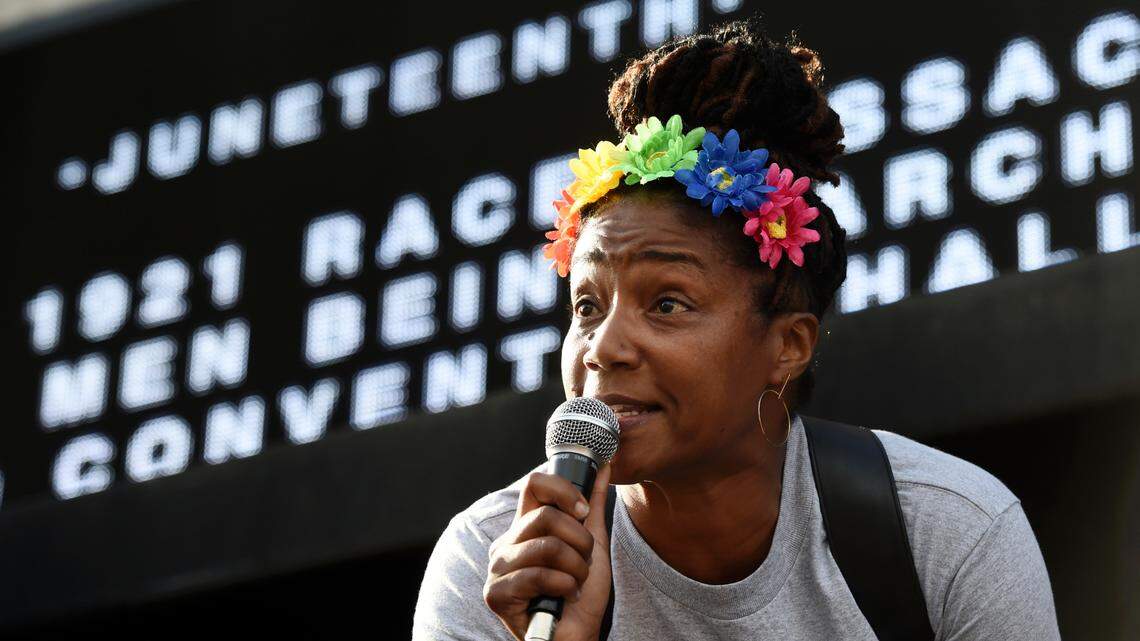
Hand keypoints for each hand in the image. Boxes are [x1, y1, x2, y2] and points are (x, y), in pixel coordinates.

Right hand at [484, 462, 612, 640]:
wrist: (579, 635)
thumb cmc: (581, 593)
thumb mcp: (593, 543)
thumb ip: (593, 505)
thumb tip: (604, 466)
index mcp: (525, 527)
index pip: (535, 484)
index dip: (564, 491)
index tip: (583, 512)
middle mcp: (507, 543)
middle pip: (545, 516)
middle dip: (579, 542)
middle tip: (583, 563)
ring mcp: (498, 568)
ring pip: (547, 546)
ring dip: (576, 568)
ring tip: (575, 583)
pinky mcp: (496, 594)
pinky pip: (540, 576)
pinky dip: (565, 587)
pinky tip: (565, 598)